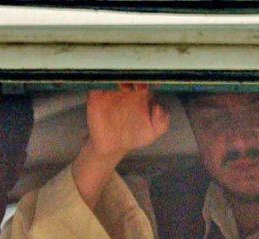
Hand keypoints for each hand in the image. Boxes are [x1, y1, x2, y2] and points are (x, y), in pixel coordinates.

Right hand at [74, 83, 169, 205]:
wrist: (111, 147)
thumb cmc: (134, 137)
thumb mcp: (153, 132)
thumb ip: (162, 122)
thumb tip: (159, 108)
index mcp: (141, 94)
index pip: (146, 78)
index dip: (148, 78)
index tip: (148, 84)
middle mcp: (126, 89)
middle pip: (129, 71)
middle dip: (132, 72)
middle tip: (135, 81)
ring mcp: (111, 90)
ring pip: (113, 73)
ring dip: (117, 75)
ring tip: (122, 85)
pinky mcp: (96, 95)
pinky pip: (96, 82)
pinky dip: (100, 79)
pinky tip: (106, 84)